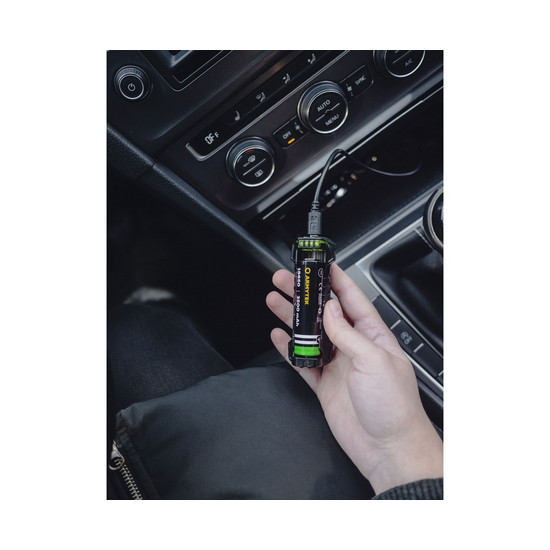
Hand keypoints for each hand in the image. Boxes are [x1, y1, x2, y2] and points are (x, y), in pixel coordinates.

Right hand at [266, 263, 442, 494]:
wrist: (387, 449)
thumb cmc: (394, 406)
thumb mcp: (373, 359)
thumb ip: (348, 333)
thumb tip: (329, 310)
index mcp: (373, 336)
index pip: (351, 299)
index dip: (335, 280)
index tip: (320, 265)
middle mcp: (354, 347)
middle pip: (324, 314)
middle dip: (304, 295)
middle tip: (285, 280)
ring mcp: (338, 366)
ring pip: (309, 335)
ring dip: (292, 318)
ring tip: (274, 301)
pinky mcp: (324, 385)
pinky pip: (302, 362)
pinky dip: (289, 350)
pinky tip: (279, 337)